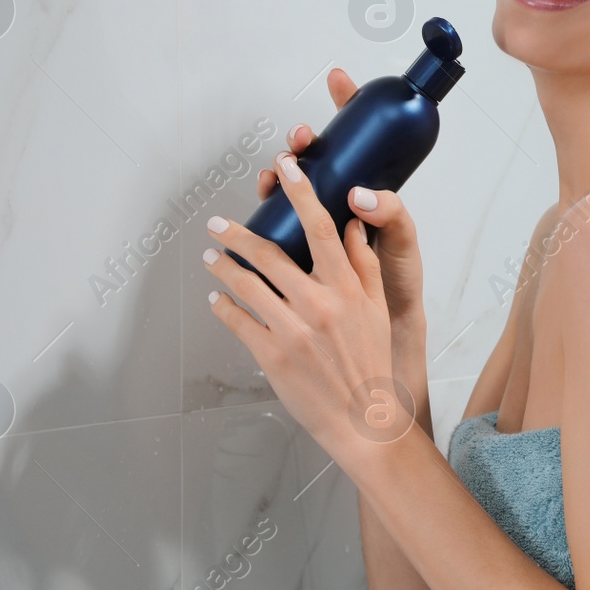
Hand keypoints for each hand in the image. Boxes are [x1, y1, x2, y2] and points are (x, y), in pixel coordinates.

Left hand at [204, 153, 404, 448]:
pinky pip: (237, 321)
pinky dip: (223, 306)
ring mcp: (292, 330)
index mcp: (347, 289)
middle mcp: (318, 304)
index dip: (300, 193)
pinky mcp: (271, 355)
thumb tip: (352, 226)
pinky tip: (217, 299)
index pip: (321, 228)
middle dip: (237, 232)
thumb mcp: (378, 310)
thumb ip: (365, 265)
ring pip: (246, 284)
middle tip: (217, 223)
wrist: (365, 421)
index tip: (285, 168)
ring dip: (222, 266)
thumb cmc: (372, 365)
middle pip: (269, 253)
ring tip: (210, 257)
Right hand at [257, 68, 427, 331]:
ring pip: (292, 188)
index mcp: (371, 193)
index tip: (338, 79)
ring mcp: (319, 224)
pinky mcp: (300, 247)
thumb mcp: (404, 245)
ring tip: (273, 173)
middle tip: (297, 141)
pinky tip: (261, 201)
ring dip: (280, 174)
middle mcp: (342, 202)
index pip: (358, 140)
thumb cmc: (398, 284)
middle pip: (317, 160)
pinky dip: (268, 205)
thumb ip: (391, 216)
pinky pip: (280, 219)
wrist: (381, 329)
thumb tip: (360, 195)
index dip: (346, 106)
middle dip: (302, 144)